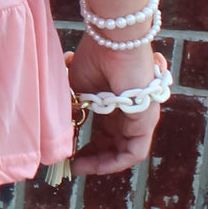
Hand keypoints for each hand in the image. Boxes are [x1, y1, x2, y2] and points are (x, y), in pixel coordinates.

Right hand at [64, 36, 164, 176]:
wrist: (114, 42)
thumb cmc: (95, 57)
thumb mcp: (77, 88)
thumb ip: (73, 110)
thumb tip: (60, 131)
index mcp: (115, 102)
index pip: (104, 132)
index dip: (86, 146)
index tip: (68, 155)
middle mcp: (129, 112)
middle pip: (114, 144)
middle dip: (92, 158)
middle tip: (72, 165)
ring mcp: (140, 118)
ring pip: (123, 152)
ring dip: (101, 163)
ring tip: (79, 166)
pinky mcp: (147, 122)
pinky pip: (133, 152)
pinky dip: (113, 163)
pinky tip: (94, 164)